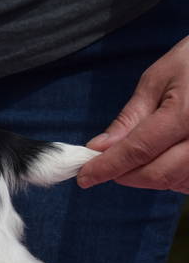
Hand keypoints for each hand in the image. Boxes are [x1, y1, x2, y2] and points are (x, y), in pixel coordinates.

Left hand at [77, 36, 188, 191]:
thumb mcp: (157, 80)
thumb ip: (130, 118)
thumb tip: (100, 148)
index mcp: (187, 114)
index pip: (138, 150)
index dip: (107, 167)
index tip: (84, 176)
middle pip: (158, 174)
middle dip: (124, 175)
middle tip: (104, 166)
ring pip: (176, 182)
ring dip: (149, 178)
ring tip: (136, 158)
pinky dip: (172, 178)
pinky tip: (163, 160)